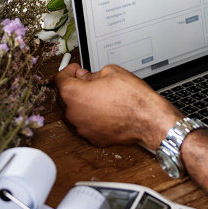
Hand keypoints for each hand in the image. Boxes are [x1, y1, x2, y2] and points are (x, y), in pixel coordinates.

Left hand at [55, 63, 180, 149]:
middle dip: (73, 87)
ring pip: (75, 112)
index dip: (67, 71)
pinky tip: (104, 110)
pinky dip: (91, 117)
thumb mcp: (110, 72)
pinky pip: (86, 124)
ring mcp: (82, 128)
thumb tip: (84, 77)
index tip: (75, 70)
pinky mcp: (92, 138)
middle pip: (64, 97)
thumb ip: (91, 74)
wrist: (147, 119)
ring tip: (99, 96)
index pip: (59, 79)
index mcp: (73, 94)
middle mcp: (73, 113)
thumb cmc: (132, 97)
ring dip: (82, 103)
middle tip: (87, 80)